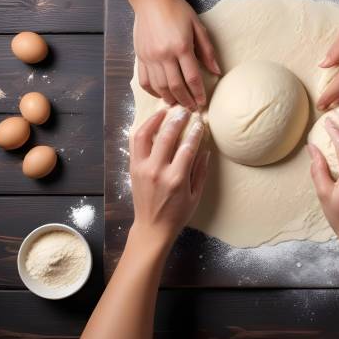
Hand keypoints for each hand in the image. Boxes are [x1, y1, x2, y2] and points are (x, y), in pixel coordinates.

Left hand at [129, 107, 209, 245]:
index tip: (200, 122)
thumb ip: (201, 171)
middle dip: (177, 121)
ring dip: (154, 120)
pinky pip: (135, 144)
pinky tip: (150, 124)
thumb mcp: (196, 195)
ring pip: (144, 136)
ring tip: (164, 111)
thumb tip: (205, 149)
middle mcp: (156, 171)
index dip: (195, 133)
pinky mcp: (133, 168)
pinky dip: (142, 130)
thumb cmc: (177, 214)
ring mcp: (142, 169)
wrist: (152, 227)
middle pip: (166, 137)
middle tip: (184, 111)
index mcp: (176, 179)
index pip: (187, 148)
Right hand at [133, 0, 220, 109]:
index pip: (192, 78)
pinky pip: (145, 81)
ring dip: (170, 99)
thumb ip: (207, 50)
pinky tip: (161, 94)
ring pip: (160, 87)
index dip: (199, 94)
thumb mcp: (197, 26)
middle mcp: (164, 55)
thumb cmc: (177, 10)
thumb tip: (216, 71)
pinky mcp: (140, 56)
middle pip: (176, 87)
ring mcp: (150, 57)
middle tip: (192, 109)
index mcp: (182, 47)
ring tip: (178, 104)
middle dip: (185, 101)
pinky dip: (153, 91)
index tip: (203, 103)